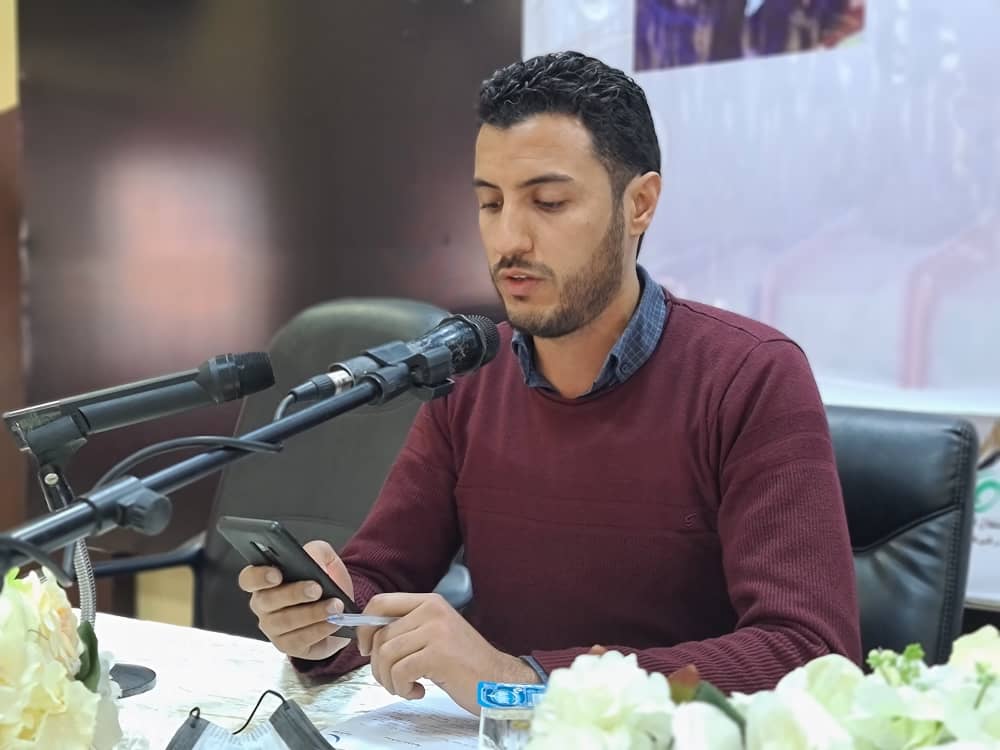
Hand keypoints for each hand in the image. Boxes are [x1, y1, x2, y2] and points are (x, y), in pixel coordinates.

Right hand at [237, 540, 354, 660]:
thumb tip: (314, 562)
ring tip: (334, 606)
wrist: (338, 605)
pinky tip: (334, 622)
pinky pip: (300, 640)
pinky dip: (319, 630)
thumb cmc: (323, 581)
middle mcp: (264, 607)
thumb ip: (317, 552)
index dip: (258, 577)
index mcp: (264, 581)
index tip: (276, 574)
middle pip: (267, 601)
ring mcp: (274, 629)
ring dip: (312, 614)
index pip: (249, 578)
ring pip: (286, 623)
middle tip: (316, 589)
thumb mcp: (323, 558)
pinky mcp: (289, 646)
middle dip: (294, 594)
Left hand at [357, 593, 538, 713]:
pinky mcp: (438, 655)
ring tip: (406, 687)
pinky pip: (400, 672)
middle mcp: (432, 611)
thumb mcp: (436, 635)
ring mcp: (436, 631)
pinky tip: (418, 691)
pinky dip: (402, 688)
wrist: (498, 681)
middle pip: (380, 635)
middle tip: (392, 680)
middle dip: (378, 665)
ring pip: (386, 655)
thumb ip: (408, 629)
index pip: (381, 602)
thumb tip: (369, 639)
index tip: (365, 648)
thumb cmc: (466, 664)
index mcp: (430, 602)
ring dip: (389, 680)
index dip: (364, 627)